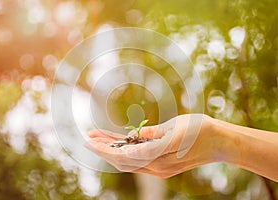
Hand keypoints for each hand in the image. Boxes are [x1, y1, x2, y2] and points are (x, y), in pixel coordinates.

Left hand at [85, 114, 213, 177]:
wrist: (219, 142)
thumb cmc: (201, 130)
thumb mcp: (176, 128)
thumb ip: (153, 134)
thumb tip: (131, 135)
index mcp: (160, 156)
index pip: (124, 155)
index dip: (104, 148)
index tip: (89, 141)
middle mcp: (157, 167)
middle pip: (122, 160)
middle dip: (103, 149)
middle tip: (88, 138)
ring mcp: (160, 168)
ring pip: (128, 161)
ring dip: (112, 150)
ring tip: (98, 138)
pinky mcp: (162, 165)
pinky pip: (138, 160)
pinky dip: (125, 152)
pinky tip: (117, 142)